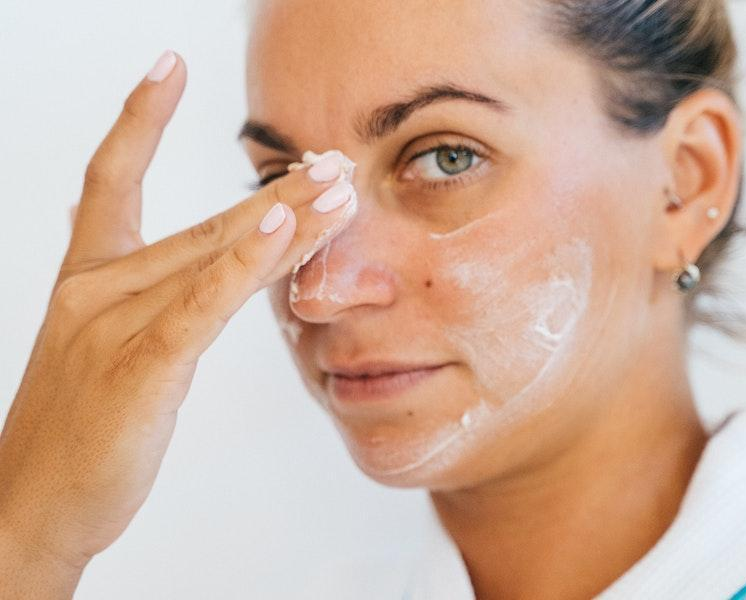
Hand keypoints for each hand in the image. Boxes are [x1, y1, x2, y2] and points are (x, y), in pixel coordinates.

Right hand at [0, 51, 355, 596]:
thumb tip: (180, 259)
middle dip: (276, 191)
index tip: (169, 65)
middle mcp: (95, 289)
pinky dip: (246, 263)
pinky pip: (201, 305)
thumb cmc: (80, 429)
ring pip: (213, 255)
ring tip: (337, 184)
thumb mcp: (108, 349)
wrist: (35, 505)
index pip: (108, 179)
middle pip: (200, 222)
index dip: (139, 119)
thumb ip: (147, 299)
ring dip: (285, 218)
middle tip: (333, 160)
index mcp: (84, 279)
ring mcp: (114, 325)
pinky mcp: (140, 368)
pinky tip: (285, 229)